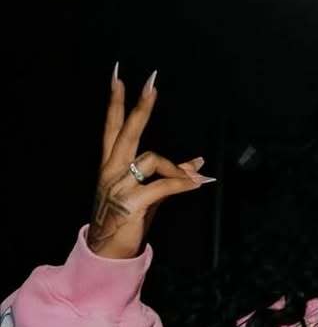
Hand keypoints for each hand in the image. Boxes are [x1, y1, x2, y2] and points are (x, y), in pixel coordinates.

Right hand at [88, 67, 212, 258]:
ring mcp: (118, 186)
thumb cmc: (128, 219)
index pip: (112, 127)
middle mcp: (111, 170)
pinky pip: (163, 186)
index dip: (115, 102)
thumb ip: (172, 175)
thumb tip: (199, 163)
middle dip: (141, 107)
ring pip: (152, 159)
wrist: (108, 250)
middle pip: (127, 131)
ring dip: (177, 169)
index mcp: (111, 164)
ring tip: (193, 179)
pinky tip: (197, 183)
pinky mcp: (131, 203)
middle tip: (151, 83)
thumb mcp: (150, 193)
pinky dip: (183, 184)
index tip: (118, 76)